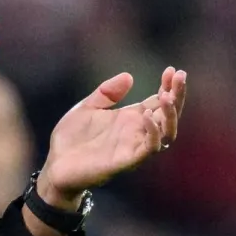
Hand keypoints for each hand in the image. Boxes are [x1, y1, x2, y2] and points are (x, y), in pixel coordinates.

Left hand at [36, 66, 186, 206]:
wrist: (56, 166)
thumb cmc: (71, 139)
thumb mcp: (87, 107)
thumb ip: (106, 93)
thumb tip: (129, 76)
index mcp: (130, 118)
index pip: (159, 101)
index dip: (169, 86)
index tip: (172, 70)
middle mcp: (136, 132)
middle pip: (168, 115)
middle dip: (177, 96)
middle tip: (180, 77)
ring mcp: (133, 147)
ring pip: (166, 134)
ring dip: (171, 115)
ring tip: (167, 96)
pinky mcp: (125, 161)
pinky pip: (148, 149)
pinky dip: (153, 133)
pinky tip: (147, 115)